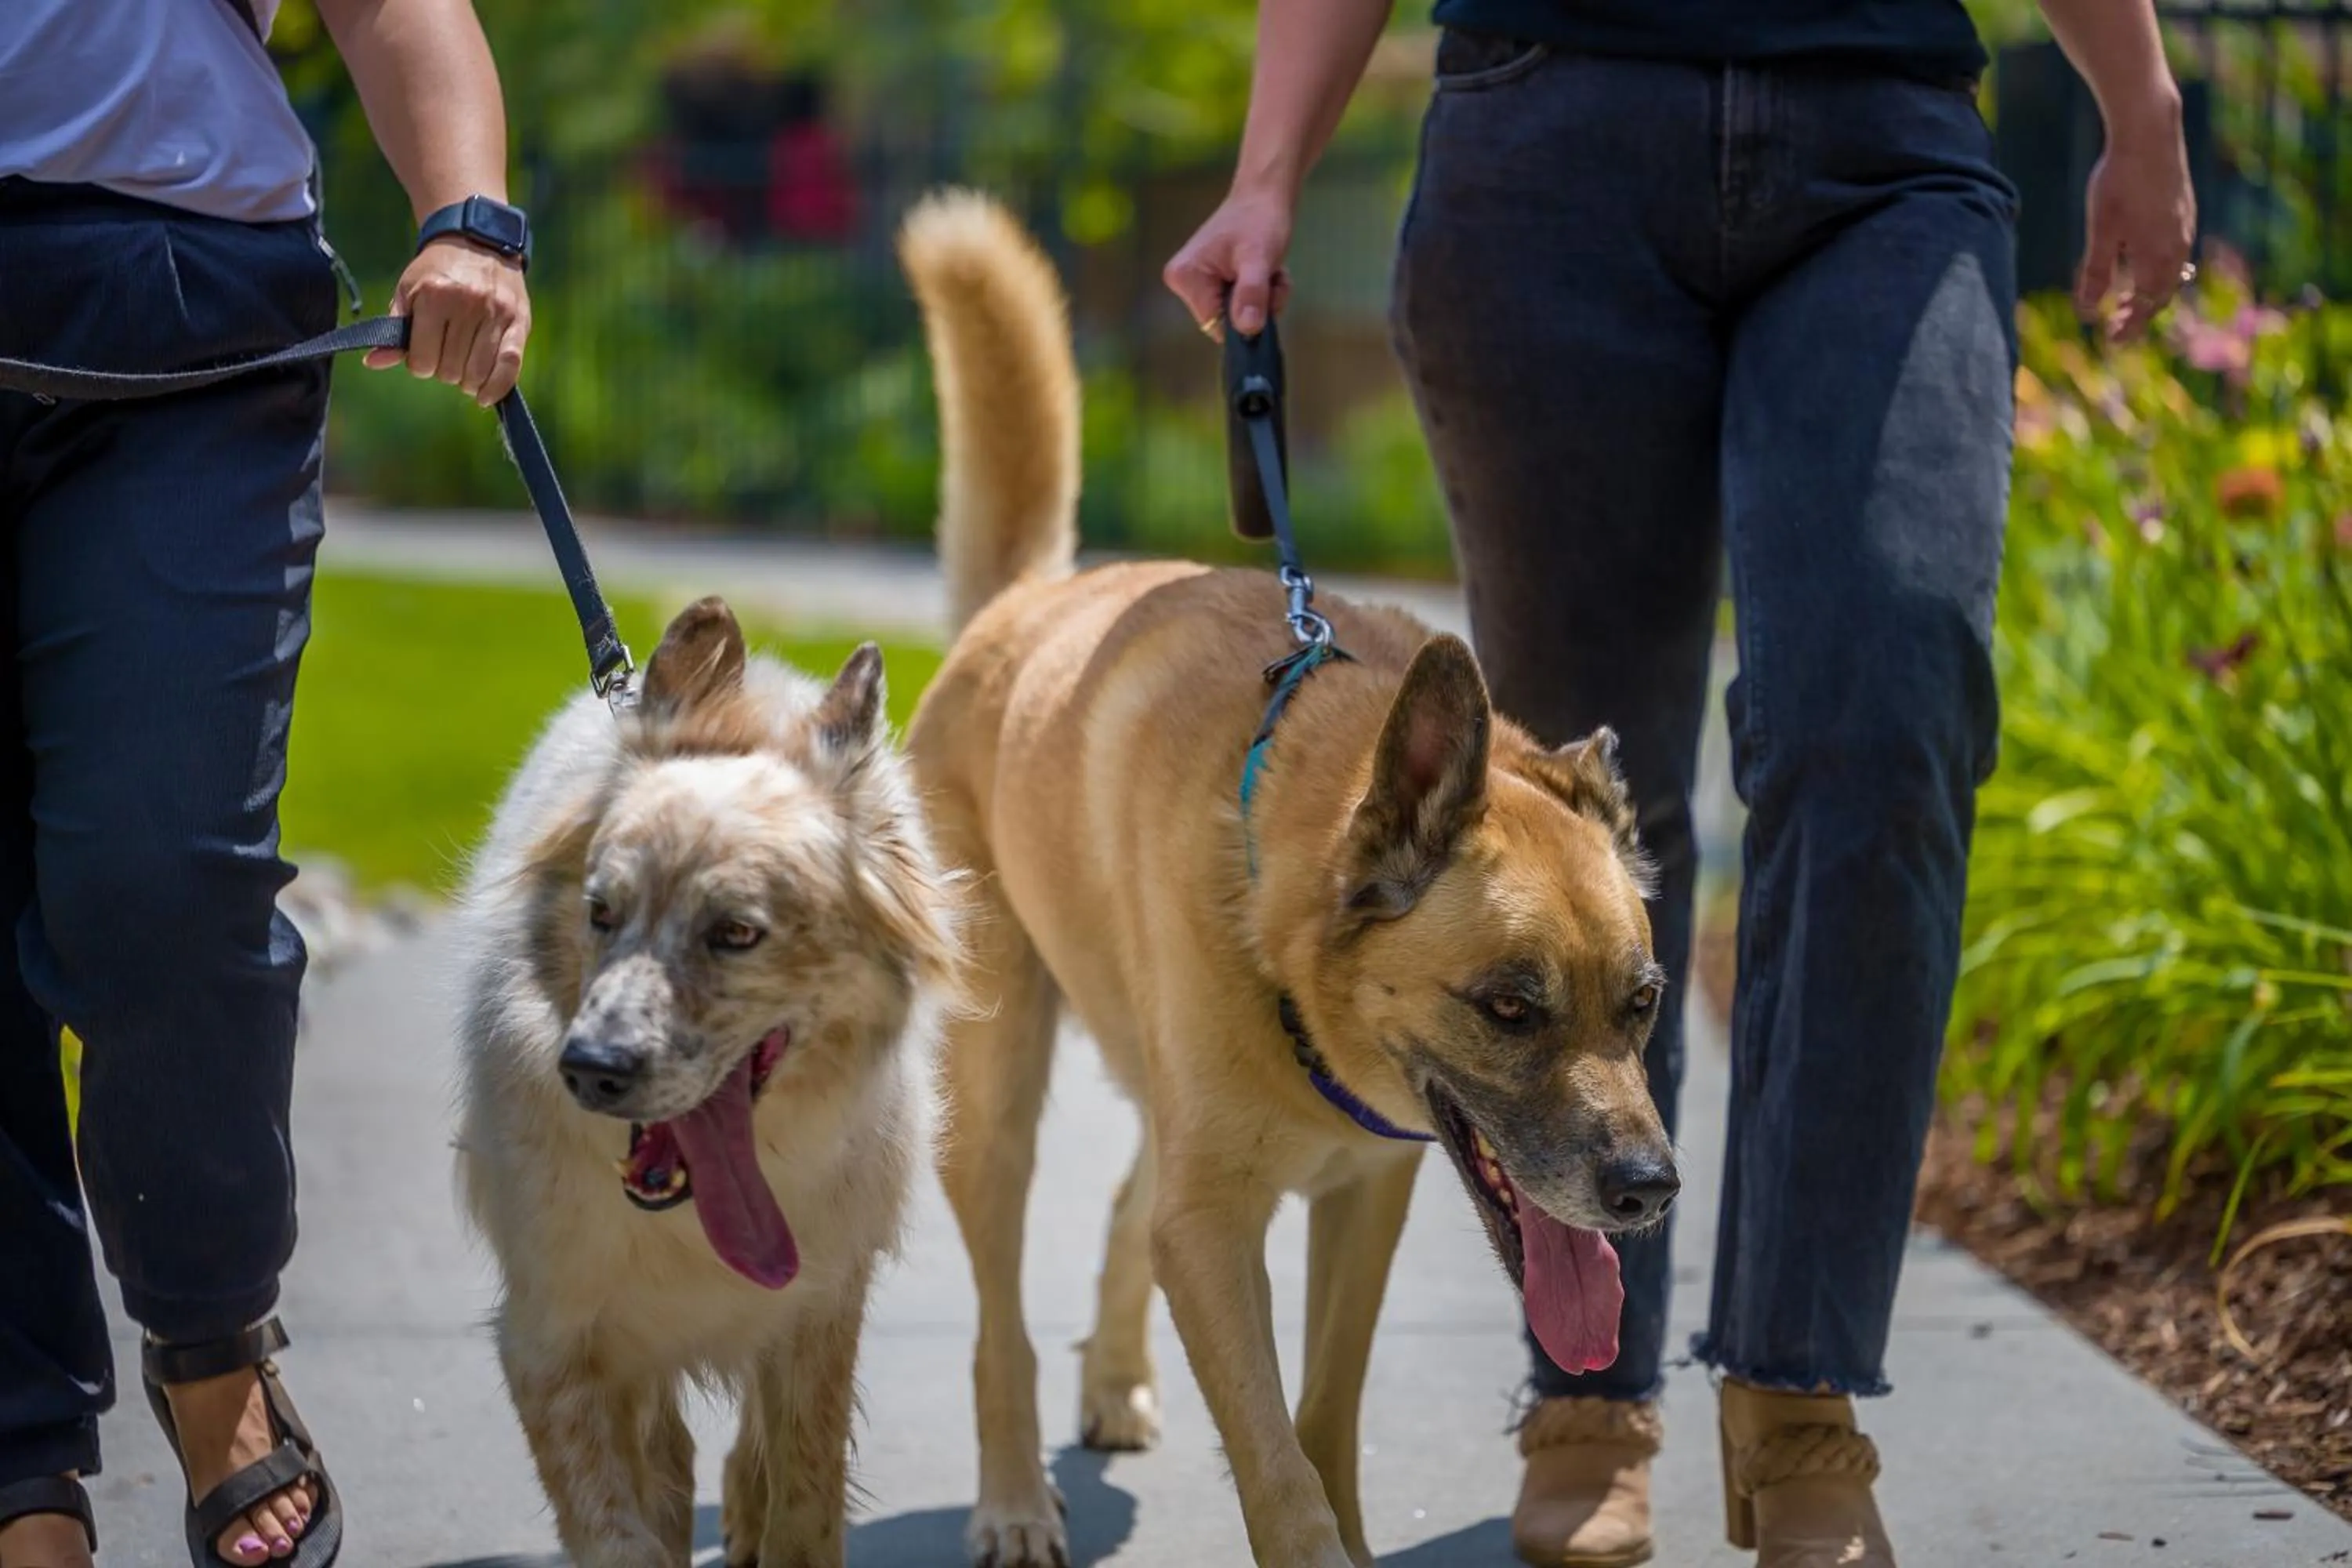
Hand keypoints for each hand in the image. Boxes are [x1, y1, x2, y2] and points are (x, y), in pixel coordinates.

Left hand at [363, 238, 530, 405]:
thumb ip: (394, 330)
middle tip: (445, 357)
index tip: (423, 357)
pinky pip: (510, 365)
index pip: (423, 360)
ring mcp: (496, 314)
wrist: (478, 241)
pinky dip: (496, 387)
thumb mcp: (408, 291)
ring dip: (467, 381)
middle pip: (450, 370)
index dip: (420, 366)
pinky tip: (483, 395)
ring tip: (463, 369)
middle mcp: (467, 305)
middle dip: (444, 371)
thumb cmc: (437, 271)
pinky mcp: (519, 322)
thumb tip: (373, 362)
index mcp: (434, 297)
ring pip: (477, 372)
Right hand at [1163, 185, 1294, 340]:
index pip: (1216, 325)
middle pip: (1227, 322)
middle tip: (1270, 278)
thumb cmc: (1260, 219)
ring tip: (1270, 271)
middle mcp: (1184, 282)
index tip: (1265, 295)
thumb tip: (1247, 329)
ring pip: (1238, 316)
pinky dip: (1261, 293)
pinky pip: (1240, 305)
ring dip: (1263, 299)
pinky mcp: (1212, 281)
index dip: (1245, 319)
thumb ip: (1251, 293)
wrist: (1266, 195)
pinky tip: (1267, 272)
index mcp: (1185, 277)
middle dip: (1256, 307)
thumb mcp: (1259, 258)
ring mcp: (1198, 282)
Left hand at [2075, 102, 2196, 339]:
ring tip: (2127, 299)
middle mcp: (2178, 245)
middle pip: (2161, 293)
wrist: (2150, 133)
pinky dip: (2159, 267)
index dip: (2130, 327)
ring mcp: (2185, 226)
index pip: (2146, 306)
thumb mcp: (2101, 231)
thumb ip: (2096, 272)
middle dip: (2139, 313)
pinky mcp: (2184, 208)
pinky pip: (2176, 251)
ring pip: (2171, 272)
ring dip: (2149, 290)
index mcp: (2158, 256)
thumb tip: (2086, 311)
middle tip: (2116, 326)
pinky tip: (2144, 261)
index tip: (2112, 342)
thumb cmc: (2119, 182)